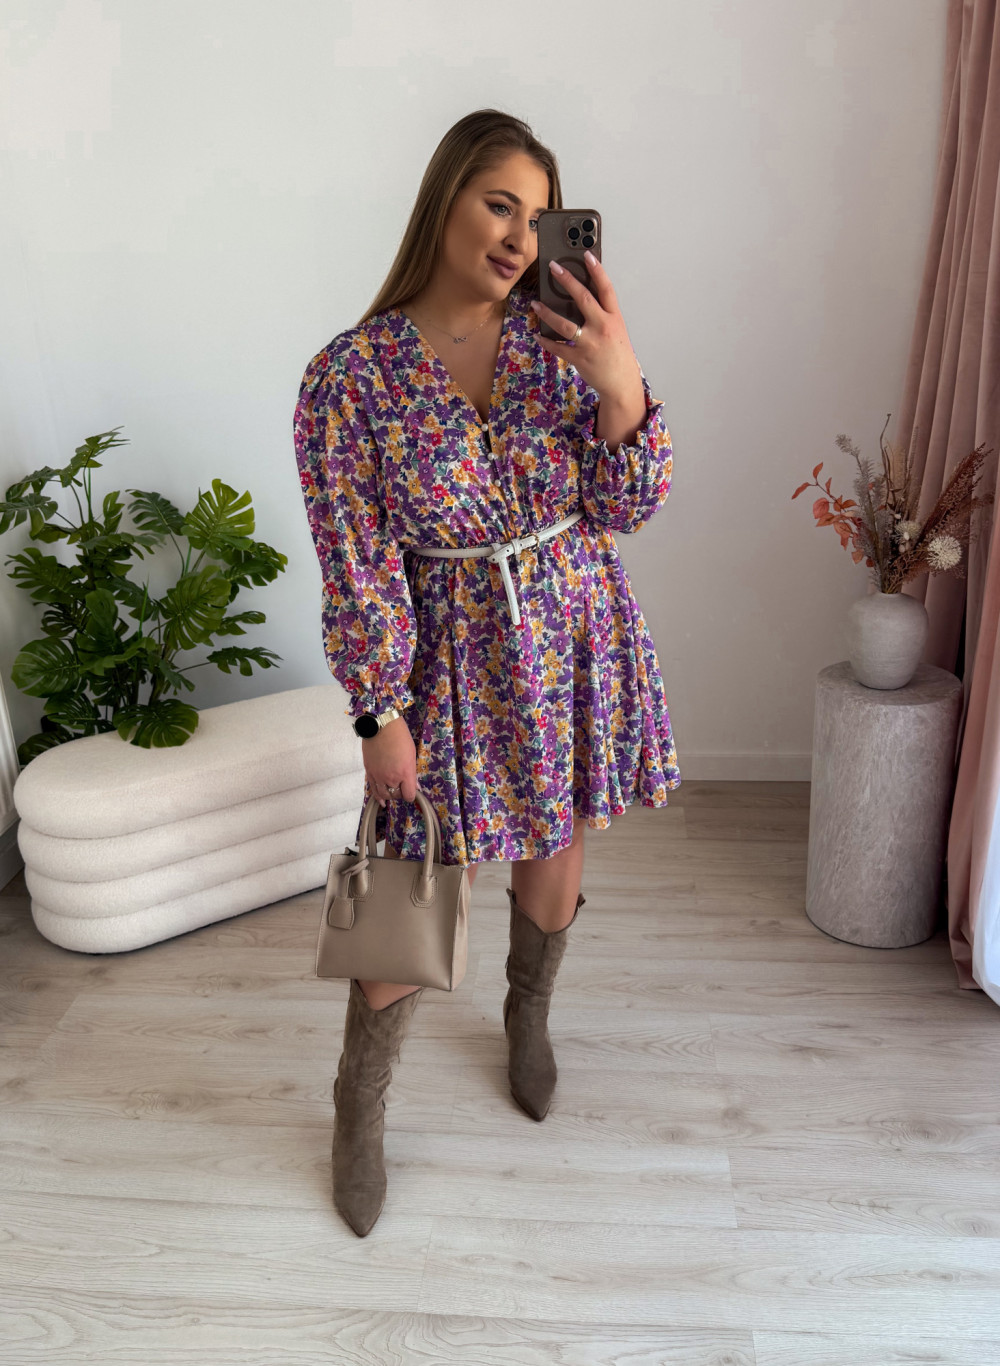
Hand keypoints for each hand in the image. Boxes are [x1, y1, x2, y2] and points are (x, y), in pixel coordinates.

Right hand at [362, 718, 417, 807]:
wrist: (380, 727)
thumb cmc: (400, 737)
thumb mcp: (412, 754)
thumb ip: (412, 772)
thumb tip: (415, 785)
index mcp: (405, 773)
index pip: (409, 795)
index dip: (412, 795)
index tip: (412, 791)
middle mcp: (392, 778)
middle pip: (397, 795)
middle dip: (401, 793)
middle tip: (403, 787)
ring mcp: (379, 776)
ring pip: (385, 795)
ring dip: (390, 795)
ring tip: (393, 792)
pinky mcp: (369, 773)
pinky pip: (373, 790)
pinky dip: (378, 797)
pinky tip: (381, 801)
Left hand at [530, 252, 643, 406]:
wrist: (622, 382)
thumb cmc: (617, 354)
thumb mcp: (615, 329)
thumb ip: (601, 314)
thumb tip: (581, 298)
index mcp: (614, 318)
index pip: (606, 289)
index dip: (597, 270)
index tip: (586, 255)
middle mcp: (603, 327)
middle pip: (584, 298)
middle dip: (567, 281)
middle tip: (553, 267)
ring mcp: (591, 343)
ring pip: (565, 324)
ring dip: (547, 313)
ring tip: (535, 304)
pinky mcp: (580, 358)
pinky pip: (558, 347)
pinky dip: (546, 341)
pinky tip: (538, 335)